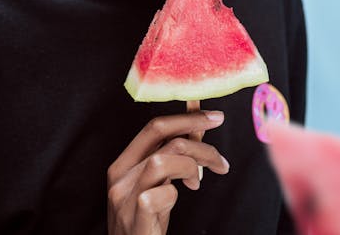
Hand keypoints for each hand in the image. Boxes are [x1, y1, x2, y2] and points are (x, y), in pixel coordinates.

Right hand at [107, 111, 228, 233]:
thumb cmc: (146, 222)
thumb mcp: (159, 184)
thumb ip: (175, 155)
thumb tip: (196, 124)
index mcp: (123, 163)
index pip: (154, 126)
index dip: (186, 117)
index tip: (214, 117)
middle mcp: (119, 175)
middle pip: (160, 136)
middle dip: (196, 138)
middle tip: (220, 156)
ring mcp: (124, 196)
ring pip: (161, 160)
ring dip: (190, 167)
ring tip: (196, 183)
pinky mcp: (135, 217)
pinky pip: (163, 194)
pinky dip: (176, 194)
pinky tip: (176, 201)